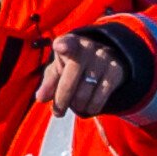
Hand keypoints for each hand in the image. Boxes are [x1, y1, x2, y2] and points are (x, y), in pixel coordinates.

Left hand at [32, 26, 156, 115]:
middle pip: (70, 80)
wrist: (104, 59)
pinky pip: (99, 98)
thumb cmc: (73, 65)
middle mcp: (87, 47)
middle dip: (61, 100)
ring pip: (84, 93)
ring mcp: (103, 57)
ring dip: (77, 105)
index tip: (60, 47)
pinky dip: (91, 108)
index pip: (66, 43)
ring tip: (75, 105)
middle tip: (57, 113)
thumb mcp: (59, 70)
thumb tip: (41, 98)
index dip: (63, 46)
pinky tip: (87, 107)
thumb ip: (49, 82)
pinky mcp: (116, 70)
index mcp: (69, 43)